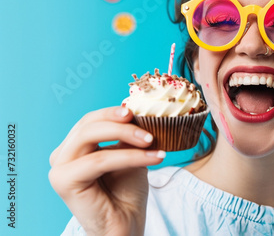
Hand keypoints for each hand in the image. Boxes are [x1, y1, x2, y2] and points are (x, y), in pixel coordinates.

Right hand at [49, 107, 164, 235]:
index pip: (90, 120)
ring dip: (127, 135)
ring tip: (153, 143)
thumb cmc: (126, 193)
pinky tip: (153, 157)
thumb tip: (135, 110)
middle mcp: (62, 156)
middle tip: (148, 129)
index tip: (137, 112)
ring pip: (91, 136)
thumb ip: (126, 135)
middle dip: (121, 122)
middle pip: (88, 124)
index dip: (113, 112)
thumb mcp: (129, 155)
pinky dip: (130, 156)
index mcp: (74, 147)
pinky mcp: (64, 181)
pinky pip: (100, 159)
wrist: (125, 227)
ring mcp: (60, 168)